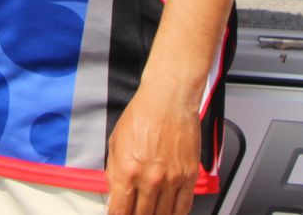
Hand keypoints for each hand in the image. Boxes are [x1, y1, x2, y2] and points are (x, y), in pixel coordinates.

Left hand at [105, 80, 199, 214]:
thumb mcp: (115, 142)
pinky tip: (169, 213)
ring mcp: (171, 179)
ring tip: (150, 212)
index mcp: (127, 171)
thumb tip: (115, 193)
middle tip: (134, 213)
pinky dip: (175, 214)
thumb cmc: (141, 115)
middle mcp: (150, 179)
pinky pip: (184, 206)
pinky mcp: (189, 176)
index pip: (120, 211)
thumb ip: (113, 171)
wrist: (168, 99)